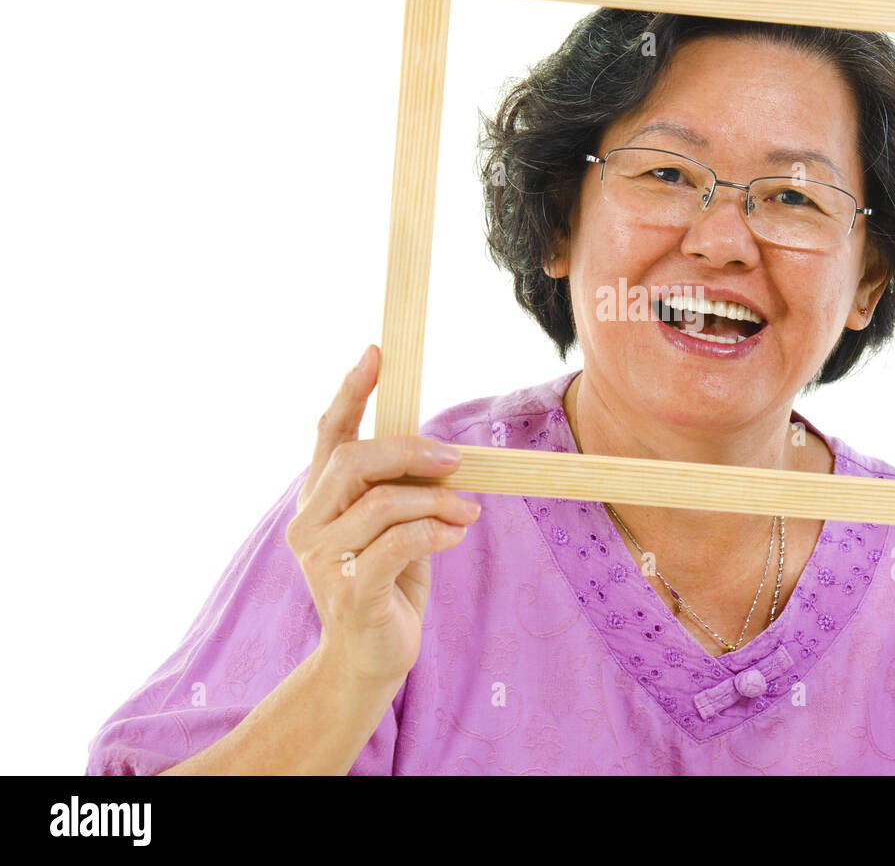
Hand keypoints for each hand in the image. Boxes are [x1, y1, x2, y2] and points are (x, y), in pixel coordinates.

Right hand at [286, 344, 480, 688]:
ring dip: (437, 501)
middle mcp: (309, 524)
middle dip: (412, 451)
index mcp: (318, 500)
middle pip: (354, 461)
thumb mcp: (393, 527)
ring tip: (467, 512)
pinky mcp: (350, 591)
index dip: (351, 392)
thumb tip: (439, 449)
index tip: (375, 353)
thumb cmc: (388, 584)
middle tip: (456, 460)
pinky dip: (436, 532)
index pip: (328, 434)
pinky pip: (398, 543)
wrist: (369, 660)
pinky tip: (455, 535)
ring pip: (384, 503)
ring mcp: (323, 560)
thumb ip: (398, 488)